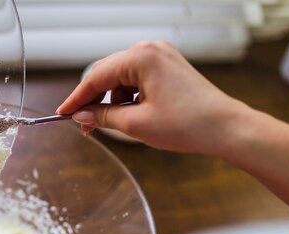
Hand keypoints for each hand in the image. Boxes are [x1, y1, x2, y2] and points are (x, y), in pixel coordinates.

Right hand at [57, 41, 249, 154]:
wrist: (226, 128)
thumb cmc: (187, 124)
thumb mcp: (136, 124)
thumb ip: (103, 117)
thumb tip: (80, 116)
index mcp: (141, 57)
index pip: (95, 77)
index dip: (76, 98)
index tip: (62, 113)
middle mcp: (150, 49)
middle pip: (106, 74)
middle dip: (93, 100)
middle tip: (82, 125)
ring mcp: (161, 56)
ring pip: (120, 78)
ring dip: (111, 101)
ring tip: (109, 125)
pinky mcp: (168, 67)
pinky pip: (136, 80)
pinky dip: (127, 98)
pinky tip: (127, 115)